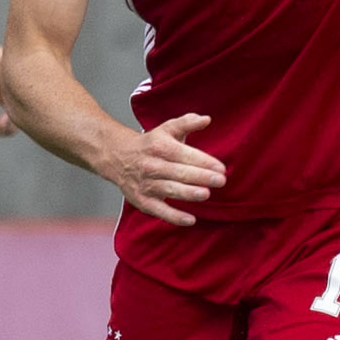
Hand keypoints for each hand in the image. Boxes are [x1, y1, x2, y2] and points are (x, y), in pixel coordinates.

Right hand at [104, 113, 226, 226]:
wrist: (118, 157)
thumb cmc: (151, 144)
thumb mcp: (167, 129)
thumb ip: (187, 123)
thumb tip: (206, 119)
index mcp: (159, 146)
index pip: (184, 154)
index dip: (204, 161)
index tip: (221, 168)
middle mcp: (152, 165)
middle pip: (179, 172)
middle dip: (201, 176)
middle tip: (221, 180)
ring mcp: (146, 184)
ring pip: (169, 189)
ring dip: (188, 193)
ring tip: (205, 194)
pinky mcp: (142, 201)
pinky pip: (159, 210)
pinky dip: (174, 217)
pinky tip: (190, 220)